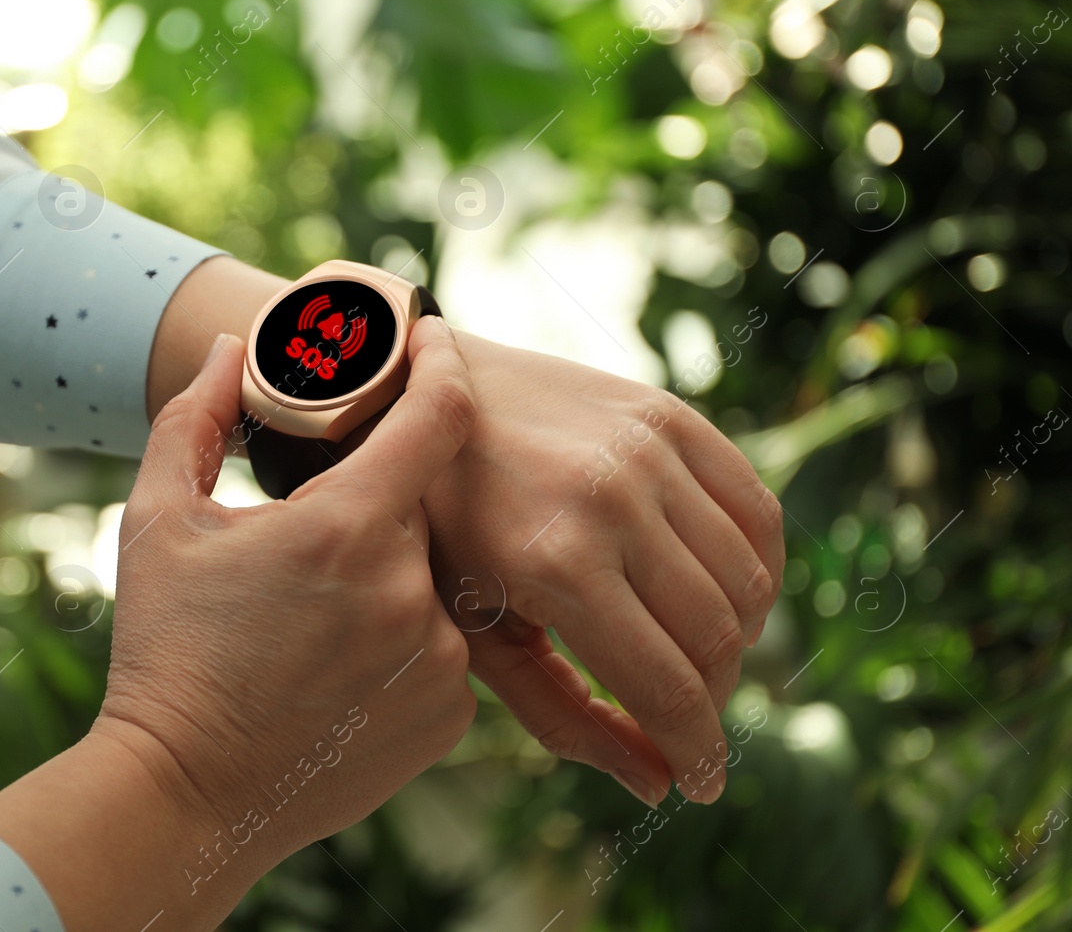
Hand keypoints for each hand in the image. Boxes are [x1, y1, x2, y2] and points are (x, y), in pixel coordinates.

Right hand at [100, 317, 477, 868]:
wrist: (183, 793)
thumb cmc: (164, 650)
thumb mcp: (157, 521)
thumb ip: (194, 419)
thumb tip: (228, 349)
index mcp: (346, 527)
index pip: (437, 415)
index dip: (442, 363)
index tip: (434, 339)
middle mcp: (412, 591)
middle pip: (419, 507)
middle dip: (371, 506)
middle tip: (307, 542)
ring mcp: (441, 661)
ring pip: (433, 578)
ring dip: (387, 576)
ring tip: (309, 622)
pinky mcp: (449, 716)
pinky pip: (444, 645)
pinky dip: (403, 640)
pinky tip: (334, 668)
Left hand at [405, 333, 783, 806]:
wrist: (422, 397)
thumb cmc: (438, 529)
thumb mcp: (473, 628)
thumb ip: (561, 713)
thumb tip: (655, 784)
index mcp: (555, 562)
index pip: (666, 686)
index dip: (697, 752)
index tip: (703, 785)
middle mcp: (613, 501)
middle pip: (717, 638)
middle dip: (713, 700)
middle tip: (687, 719)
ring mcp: (648, 451)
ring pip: (749, 580)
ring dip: (739, 640)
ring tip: (698, 658)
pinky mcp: (671, 416)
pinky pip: (758, 509)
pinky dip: (759, 565)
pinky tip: (724, 593)